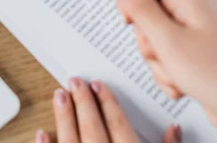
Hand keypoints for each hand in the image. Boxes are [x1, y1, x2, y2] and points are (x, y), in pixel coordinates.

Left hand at [35, 78, 180, 142]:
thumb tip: (175, 129)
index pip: (118, 126)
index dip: (108, 103)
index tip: (99, 85)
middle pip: (93, 128)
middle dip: (84, 102)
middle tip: (76, 81)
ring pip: (72, 141)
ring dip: (64, 117)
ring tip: (59, 95)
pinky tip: (41, 133)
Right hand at [115, 0, 216, 136]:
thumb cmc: (216, 75)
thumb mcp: (168, 40)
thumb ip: (141, 9)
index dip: (131, 1)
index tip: (130, 23)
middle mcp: (194, 10)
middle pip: (148, 13)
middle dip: (147, 40)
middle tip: (162, 53)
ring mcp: (197, 31)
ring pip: (156, 38)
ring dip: (158, 60)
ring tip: (176, 72)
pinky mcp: (198, 50)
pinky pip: (169, 54)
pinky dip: (169, 70)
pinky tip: (182, 82)